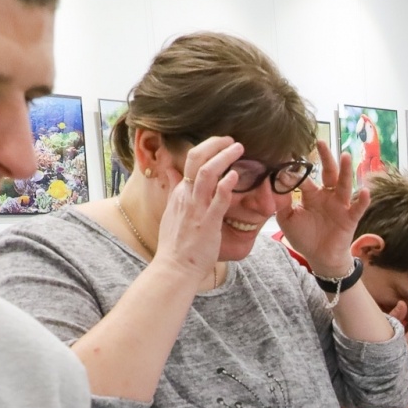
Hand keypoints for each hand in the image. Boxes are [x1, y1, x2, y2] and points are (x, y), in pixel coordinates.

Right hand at [156, 136, 242, 284]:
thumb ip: (173, 188)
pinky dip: (227, 184)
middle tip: (230, 139)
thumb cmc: (177, 244)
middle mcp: (187, 196)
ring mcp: (197, 208)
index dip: (206, 148)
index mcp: (180, 193)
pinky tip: (236, 175)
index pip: (190, 161)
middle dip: (214, 144)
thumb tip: (169, 170)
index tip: (220, 144)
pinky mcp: (208, 222)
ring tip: (238, 148)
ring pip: (207, 173)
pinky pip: (218, 199)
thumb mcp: (171, 210)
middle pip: (196, 159)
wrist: (174, 268)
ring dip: (223, 157)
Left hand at [277, 142, 372, 277]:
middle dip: (326, 158)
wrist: (320, 257)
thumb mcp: (287, 220)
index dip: (298, 169)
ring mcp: (340, 206)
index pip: (305, 178)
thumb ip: (279, 203)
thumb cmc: (305, 237)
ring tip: (345, 156)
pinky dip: (362, 200)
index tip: (291, 153)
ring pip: (344, 185)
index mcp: (312, 195)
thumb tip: (270, 185)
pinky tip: (364, 191)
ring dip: (346, 171)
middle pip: (328, 173)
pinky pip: (357, 208)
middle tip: (321, 142)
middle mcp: (328, 196)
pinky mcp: (350, 218)